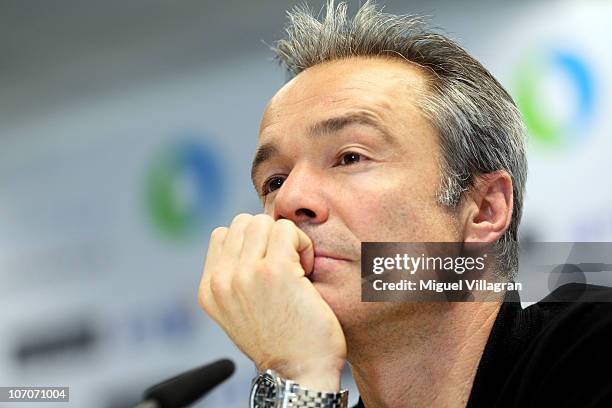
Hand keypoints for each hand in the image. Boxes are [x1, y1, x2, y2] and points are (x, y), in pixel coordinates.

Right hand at [198, 213, 346, 391]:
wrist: (300, 373)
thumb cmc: (281, 341)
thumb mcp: (239, 311)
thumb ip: (234, 277)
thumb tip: (249, 241)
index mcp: (209, 290)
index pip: (223, 235)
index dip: (251, 243)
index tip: (267, 268)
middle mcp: (221, 281)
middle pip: (244, 223)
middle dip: (267, 237)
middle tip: (284, 266)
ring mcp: (245, 274)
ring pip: (264, 221)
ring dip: (285, 239)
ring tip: (295, 268)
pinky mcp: (275, 271)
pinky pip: (287, 231)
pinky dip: (302, 245)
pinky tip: (306, 271)